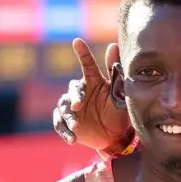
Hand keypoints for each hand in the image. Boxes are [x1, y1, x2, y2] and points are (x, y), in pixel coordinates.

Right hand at [51, 38, 130, 153]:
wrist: (114, 137)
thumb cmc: (118, 112)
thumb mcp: (121, 95)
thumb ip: (116, 72)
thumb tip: (113, 45)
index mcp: (94, 82)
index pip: (88, 64)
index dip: (83, 53)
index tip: (77, 41)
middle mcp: (81, 91)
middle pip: (73, 88)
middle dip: (75, 96)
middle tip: (79, 105)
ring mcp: (71, 107)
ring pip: (64, 107)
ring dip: (68, 116)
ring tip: (76, 126)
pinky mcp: (66, 121)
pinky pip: (59, 123)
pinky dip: (64, 131)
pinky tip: (72, 139)